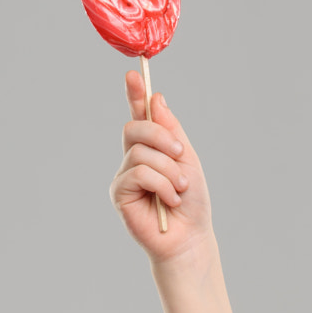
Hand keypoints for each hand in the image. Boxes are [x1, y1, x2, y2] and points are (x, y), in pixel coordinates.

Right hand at [109, 70, 213, 260]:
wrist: (190, 238)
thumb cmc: (192, 203)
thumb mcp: (187, 161)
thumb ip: (171, 132)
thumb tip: (157, 99)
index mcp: (152, 149)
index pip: (140, 116)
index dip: (135, 94)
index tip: (134, 74)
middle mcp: (134, 159)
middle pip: (135, 127)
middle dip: (161, 137)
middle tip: (181, 156)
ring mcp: (125, 175)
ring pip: (140, 152)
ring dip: (168, 170)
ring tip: (180, 190)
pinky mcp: (119, 193)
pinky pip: (138, 173)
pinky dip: (161, 184)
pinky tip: (170, 201)